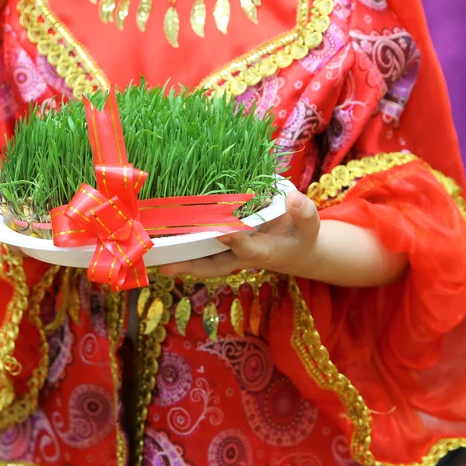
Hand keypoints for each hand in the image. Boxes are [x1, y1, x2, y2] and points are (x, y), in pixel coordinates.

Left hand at [159, 190, 320, 278]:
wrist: (298, 251)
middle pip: (213, 265)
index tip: (221, 230)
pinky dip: (183, 247)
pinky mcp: (223, 246)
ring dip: (180, 260)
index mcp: (264, 252)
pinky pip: (201, 249)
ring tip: (154, 257)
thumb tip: (292, 198)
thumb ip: (304, 212)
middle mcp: (241, 256)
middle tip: (167, 266)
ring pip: (202, 260)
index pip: (247, 248)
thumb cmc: (302, 235)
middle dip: (191, 266)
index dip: (234, 240)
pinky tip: (162, 242)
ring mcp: (230, 253)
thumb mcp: (310, 225)